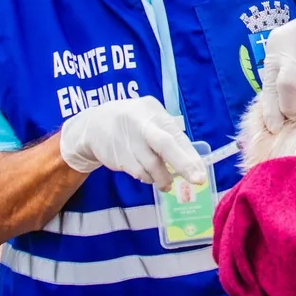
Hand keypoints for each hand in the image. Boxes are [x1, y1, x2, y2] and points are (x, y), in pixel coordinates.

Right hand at [58, 97, 206, 188]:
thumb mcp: (150, 118)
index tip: (201, 173)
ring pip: (151, 166)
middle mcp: (141, 124)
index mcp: (154, 112)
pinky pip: (138, 173)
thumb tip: (191, 161)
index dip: (190, 155)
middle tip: (197, 180)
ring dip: (163, 178)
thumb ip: (168, 135)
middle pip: (165, 145)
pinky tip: (147, 174)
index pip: (176, 136)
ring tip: (166, 183)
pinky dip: (147, 177)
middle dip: (183, 164)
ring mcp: (128, 140)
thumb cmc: (133, 122)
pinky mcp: (118, 156)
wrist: (94, 124)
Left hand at [261, 0, 295, 132]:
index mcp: (277, 49)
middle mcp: (293, 51)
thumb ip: (279, 72)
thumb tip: (273, 109)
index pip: (270, 85)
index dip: (271, 110)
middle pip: (287, 88)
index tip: (274, 128)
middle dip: (290, 108)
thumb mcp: (286, 48)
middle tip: (295, 113)